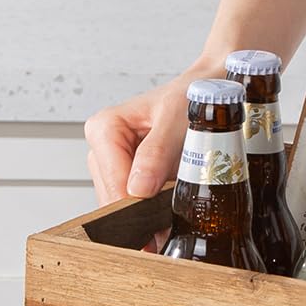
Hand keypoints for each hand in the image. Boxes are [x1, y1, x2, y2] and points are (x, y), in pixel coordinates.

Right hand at [84, 75, 193, 204]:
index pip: (114, 185)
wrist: (203, 95)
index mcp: (104, 128)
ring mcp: (112, 163)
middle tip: (176, 195)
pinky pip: (134, 201)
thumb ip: (156, 153)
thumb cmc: (189, 98)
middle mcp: (101, 146)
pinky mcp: (126, 174)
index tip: (163, 210)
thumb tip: (138, 189)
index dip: (139, 204)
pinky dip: (155, 202)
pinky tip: (170, 186)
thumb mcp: (176, 120)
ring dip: (151, 205)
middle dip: (145, 206)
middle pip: (115, 198)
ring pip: (123, 204)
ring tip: (176, 183)